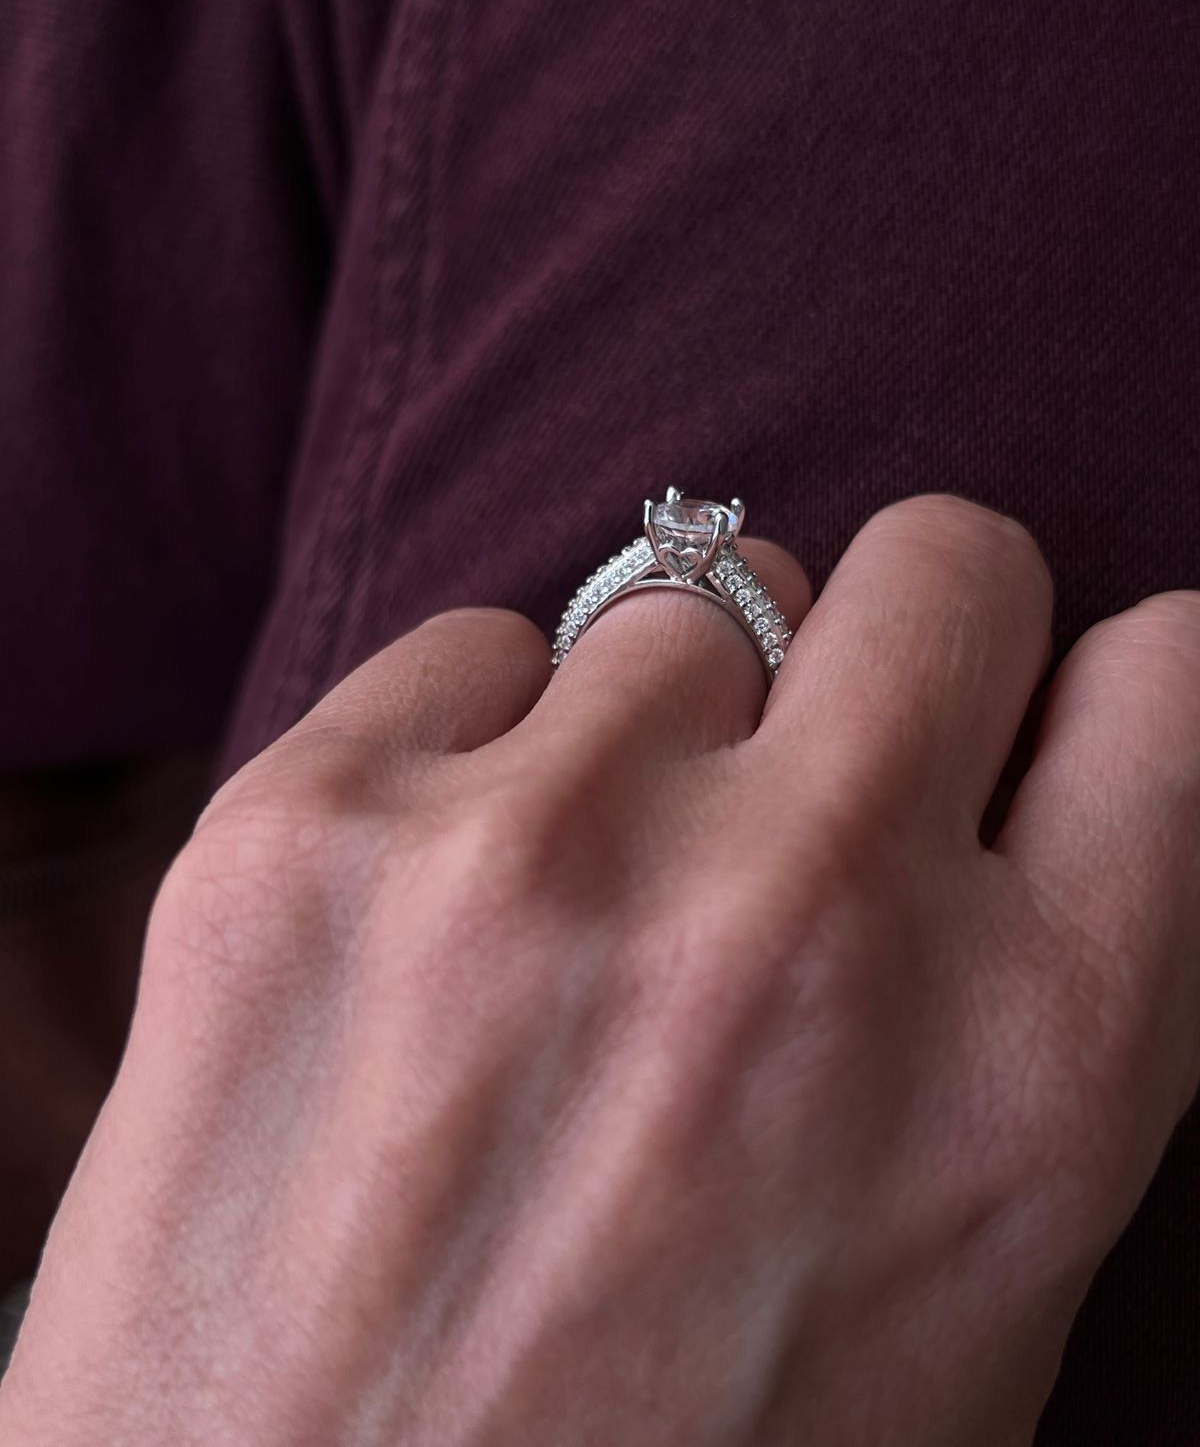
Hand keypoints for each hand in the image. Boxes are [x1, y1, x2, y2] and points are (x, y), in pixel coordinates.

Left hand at [3, 495, 1197, 1446]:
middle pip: (941, 566)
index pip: (1174, 683)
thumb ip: (1025, 1006)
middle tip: (816, 769)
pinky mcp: (301, 832)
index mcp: (1027, 1067)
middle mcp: (799, 918)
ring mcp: (533, 852)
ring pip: (685, 606)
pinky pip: (466, 646)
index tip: (1032, 724)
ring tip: (584, 914)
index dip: (1103, 689)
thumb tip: (1023, 773)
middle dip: (902, 649)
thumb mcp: (957, 1293)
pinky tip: (426, 918)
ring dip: (665, 728)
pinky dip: (472, 745)